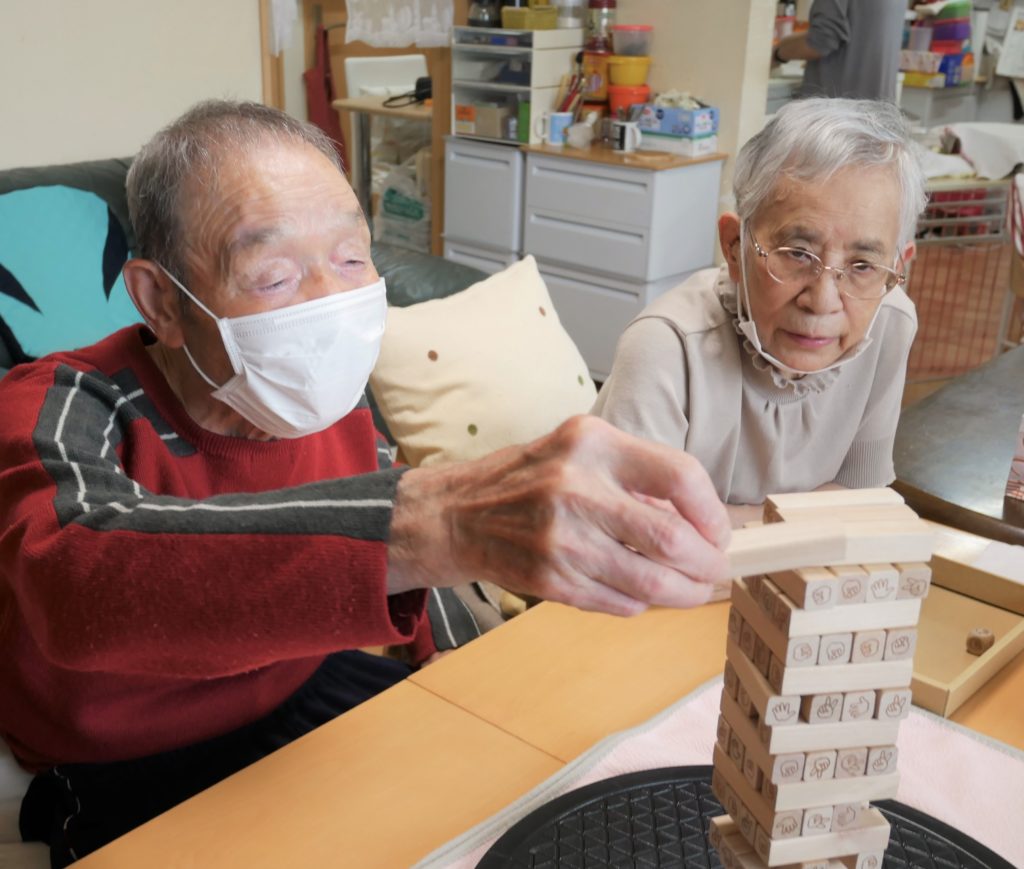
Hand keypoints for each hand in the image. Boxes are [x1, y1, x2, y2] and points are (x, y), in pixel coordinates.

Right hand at [387, 415, 730, 615]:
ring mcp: (560, 538)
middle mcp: (576, 487)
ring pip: (650, 582)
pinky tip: (641, 594)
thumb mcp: (579, 449)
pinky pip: (619, 603)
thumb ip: (636, 474)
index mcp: (592, 443)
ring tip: (693, 590)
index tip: (718, 531)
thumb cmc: (528, 478)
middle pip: (672, 539)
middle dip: (707, 564)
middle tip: (716, 570)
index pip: (680, 476)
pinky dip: (641, 603)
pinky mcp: (550, 580)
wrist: (458, 515)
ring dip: (684, 593)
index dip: (712, 512)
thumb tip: (701, 519)